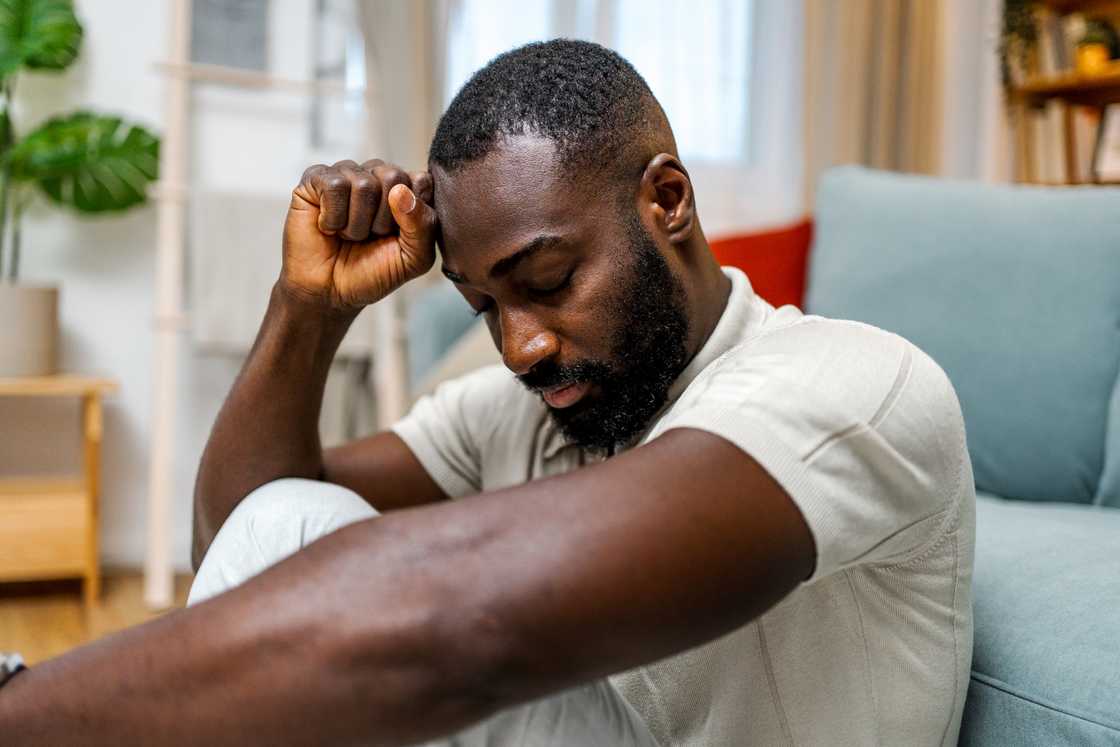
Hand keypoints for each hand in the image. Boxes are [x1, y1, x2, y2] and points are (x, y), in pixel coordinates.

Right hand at [281, 159, 437, 311]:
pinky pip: (334, 186)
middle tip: (370, 237)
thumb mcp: (414, 259)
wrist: (329, 291)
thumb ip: (423, 225)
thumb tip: (401, 191)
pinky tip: (328, 227)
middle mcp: (377, 175)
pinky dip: (333, 218)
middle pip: (394, 176)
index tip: (397, 237)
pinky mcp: (316, 178)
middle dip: (383, 220)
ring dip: (356, 224)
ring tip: (348, 235)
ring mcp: (346, 173)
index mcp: (405, 189)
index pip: (422, 181)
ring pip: (364, 184)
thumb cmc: (372, 272)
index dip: (412, 215)